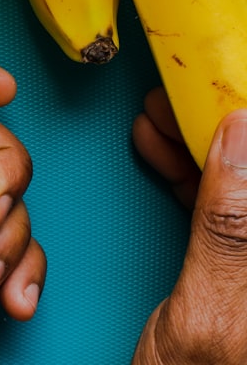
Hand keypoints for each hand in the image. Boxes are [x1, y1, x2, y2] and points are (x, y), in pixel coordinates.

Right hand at [132, 89, 246, 363]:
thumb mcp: (210, 318)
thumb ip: (233, 224)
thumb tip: (244, 133)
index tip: (222, 82)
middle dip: (232, 124)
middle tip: (180, 97)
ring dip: (211, 147)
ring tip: (161, 123)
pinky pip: (235, 211)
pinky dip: (201, 180)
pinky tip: (166, 156)